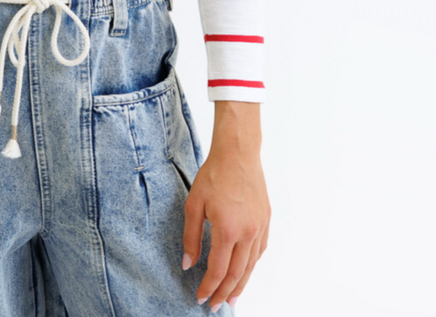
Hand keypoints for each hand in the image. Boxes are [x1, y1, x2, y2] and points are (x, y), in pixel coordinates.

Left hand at [181, 145, 269, 310]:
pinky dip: (251, 265)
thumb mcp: (194, 204)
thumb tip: (188, 264)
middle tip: (215, 306)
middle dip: (224, 292)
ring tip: (231, 297)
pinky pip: (260, 250)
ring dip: (241, 284)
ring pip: (251, 265)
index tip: (200, 298)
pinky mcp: (266, 220)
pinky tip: (245, 271)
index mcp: (227, 230)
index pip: (218, 270)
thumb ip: (191, 237)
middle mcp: (248, 233)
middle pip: (237, 273)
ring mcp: (260, 227)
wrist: (238, 153)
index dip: (208, 287)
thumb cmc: (214, 175)